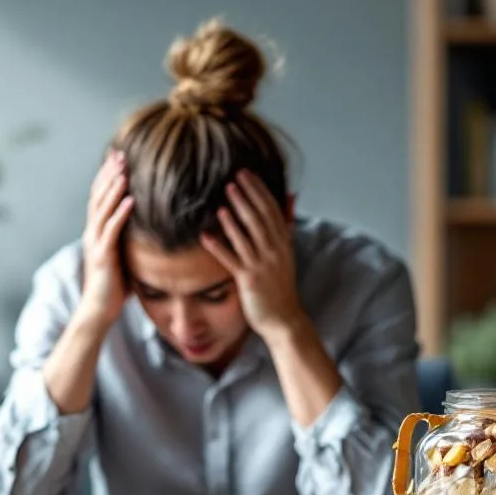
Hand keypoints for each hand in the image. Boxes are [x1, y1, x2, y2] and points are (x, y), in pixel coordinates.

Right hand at [76, 150, 133, 329]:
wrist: (98, 310)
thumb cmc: (114, 286)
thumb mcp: (123, 256)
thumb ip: (129, 239)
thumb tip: (148, 229)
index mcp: (96, 231)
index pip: (100, 197)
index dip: (106, 176)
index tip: (117, 157)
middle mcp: (92, 233)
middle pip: (98, 197)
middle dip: (109, 174)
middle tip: (119, 154)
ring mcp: (96, 244)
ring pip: (102, 209)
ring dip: (113, 188)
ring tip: (123, 170)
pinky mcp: (103, 256)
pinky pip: (111, 231)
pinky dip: (120, 214)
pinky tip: (131, 200)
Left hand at [201, 170, 306, 340]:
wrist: (284, 319)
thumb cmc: (281, 287)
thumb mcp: (287, 253)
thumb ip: (285, 226)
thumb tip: (290, 199)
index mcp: (283, 243)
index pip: (272, 211)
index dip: (260, 191)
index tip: (248, 174)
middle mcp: (275, 251)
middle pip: (260, 218)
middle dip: (247, 196)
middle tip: (235, 177)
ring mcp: (262, 265)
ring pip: (247, 235)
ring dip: (235, 215)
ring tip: (224, 198)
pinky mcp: (249, 280)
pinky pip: (231, 260)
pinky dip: (218, 246)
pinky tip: (205, 235)